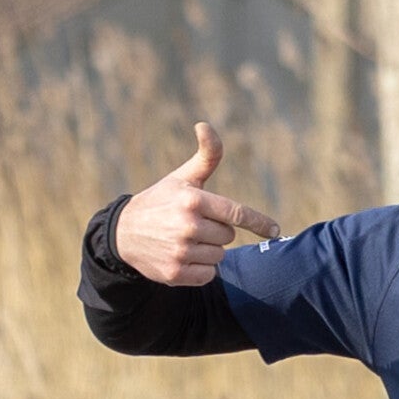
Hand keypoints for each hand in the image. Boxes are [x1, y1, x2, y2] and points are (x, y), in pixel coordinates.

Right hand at [114, 122, 280, 285]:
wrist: (122, 233)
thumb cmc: (161, 202)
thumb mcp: (182, 178)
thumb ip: (205, 156)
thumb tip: (205, 125)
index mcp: (192, 200)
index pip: (236, 213)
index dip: (259, 222)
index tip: (276, 230)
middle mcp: (187, 225)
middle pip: (229, 236)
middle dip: (217, 231)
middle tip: (192, 224)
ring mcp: (180, 251)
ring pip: (220, 255)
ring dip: (208, 250)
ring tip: (184, 239)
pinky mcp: (175, 273)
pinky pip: (208, 274)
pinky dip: (200, 268)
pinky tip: (181, 256)